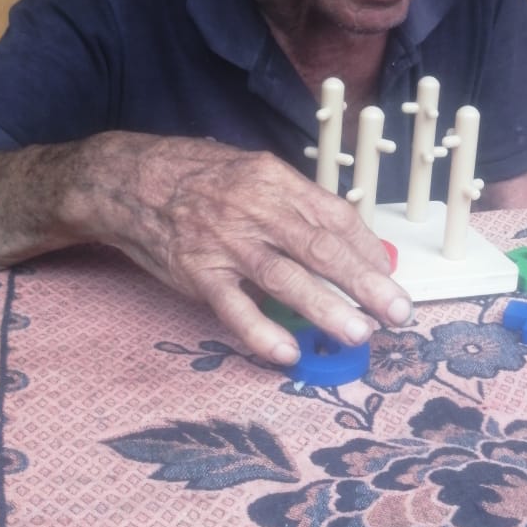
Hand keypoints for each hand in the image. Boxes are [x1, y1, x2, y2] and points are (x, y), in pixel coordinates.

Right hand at [81, 134, 412, 364]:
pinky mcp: (196, 271)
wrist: (128, 180)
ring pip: (285, 277)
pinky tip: (287, 353)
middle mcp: (255, 208)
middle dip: (365, 283)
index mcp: (276, 179)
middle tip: (398, 312)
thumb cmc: (199, 178)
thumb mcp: (253, 174)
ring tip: (359, 333)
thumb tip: (348, 242)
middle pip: (321, 248)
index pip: (336, 216)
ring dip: (326, 308)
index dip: (368, 250)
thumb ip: (296, 206)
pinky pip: (234, 307)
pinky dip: (261, 332)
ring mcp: (225, 241)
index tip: (390, 277)